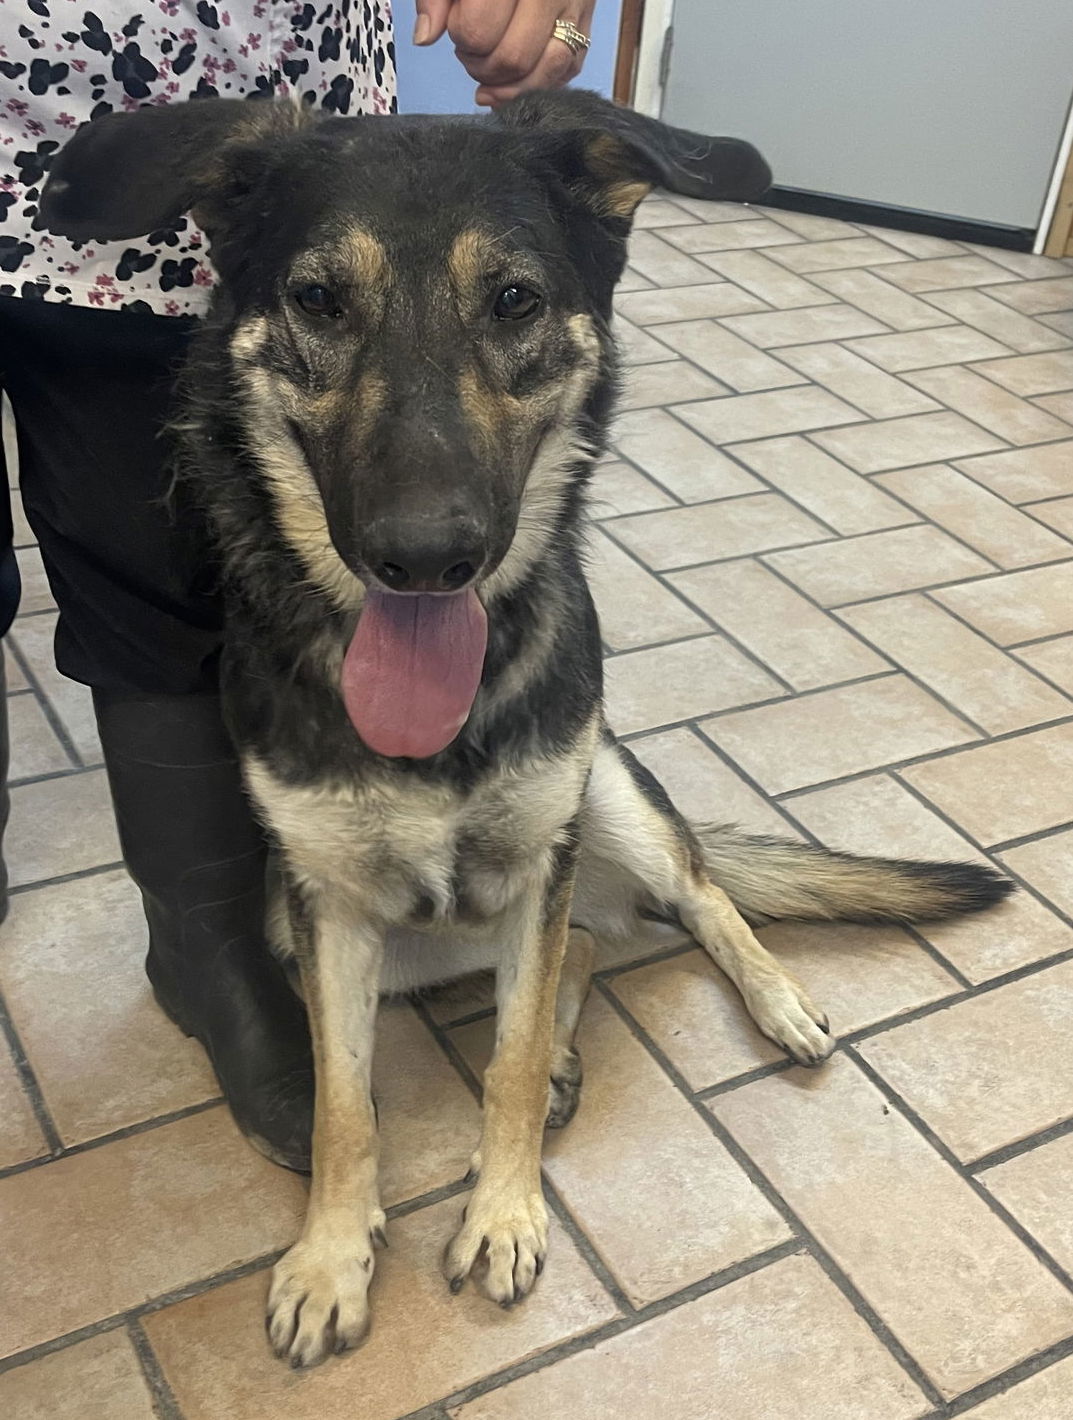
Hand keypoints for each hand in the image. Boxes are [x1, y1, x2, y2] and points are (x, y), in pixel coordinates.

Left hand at [414, 0, 594, 107]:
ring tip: (490, 69)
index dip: (461, 38)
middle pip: (514, 58)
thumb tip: (425, 37)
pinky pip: (570, 68)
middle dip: (483, 66)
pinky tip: (515, 78)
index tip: (456, 24)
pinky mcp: (587, 17)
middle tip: (472, 49)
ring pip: (548, 70)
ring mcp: (575, 2)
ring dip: (512, 84)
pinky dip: (540, 82)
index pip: (478, 30)